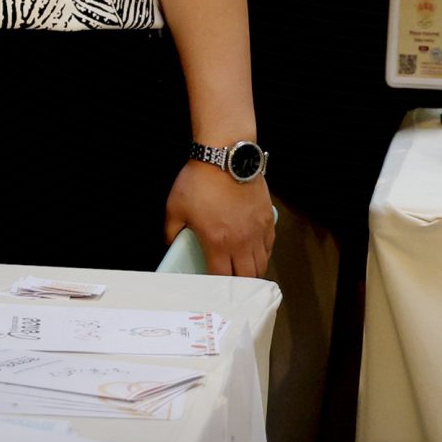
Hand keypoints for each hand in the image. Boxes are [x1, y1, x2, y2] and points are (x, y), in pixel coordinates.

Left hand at [163, 162, 273, 277]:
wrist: (226, 156)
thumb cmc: (200, 180)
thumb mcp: (175, 207)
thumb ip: (171, 230)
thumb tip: (171, 243)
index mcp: (217, 242)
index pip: (221, 276)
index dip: (216, 284)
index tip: (211, 284)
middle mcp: (241, 241)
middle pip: (247, 276)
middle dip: (238, 284)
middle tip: (229, 282)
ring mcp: (258, 231)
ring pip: (262, 263)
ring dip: (253, 271)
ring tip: (243, 270)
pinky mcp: (268, 219)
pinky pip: (270, 246)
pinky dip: (263, 253)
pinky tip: (254, 250)